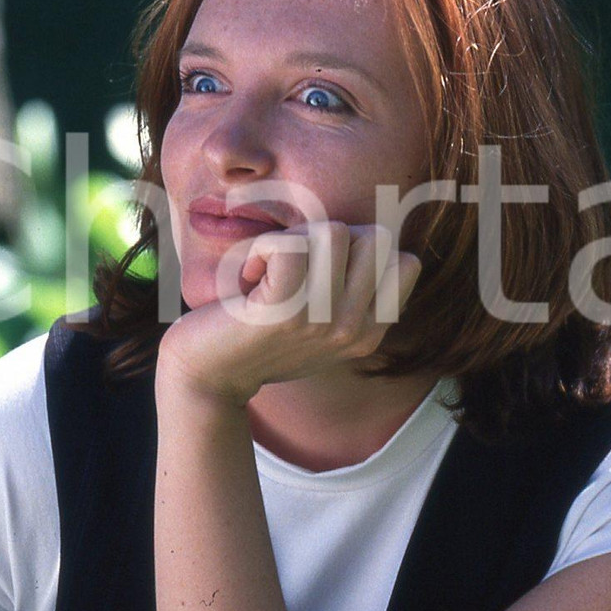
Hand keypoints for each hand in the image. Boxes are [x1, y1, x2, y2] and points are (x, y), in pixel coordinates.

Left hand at [158, 221, 420, 404]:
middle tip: (291, 264)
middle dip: (328, 236)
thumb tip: (370, 234)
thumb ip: (350, 287)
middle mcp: (353, 330)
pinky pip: (290, 245)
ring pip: (335, 232)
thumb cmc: (258, 336)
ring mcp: (322, 322)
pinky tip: (248, 275)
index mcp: (368, 332)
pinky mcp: (283, 312)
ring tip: (268, 272)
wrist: (207, 378)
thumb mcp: (320, 319)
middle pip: (375, 238)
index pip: (404, 261)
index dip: (360, 247)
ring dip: (294, 238)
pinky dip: (261, 247)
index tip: (320, 269)